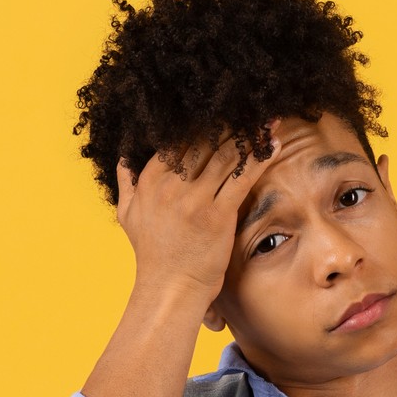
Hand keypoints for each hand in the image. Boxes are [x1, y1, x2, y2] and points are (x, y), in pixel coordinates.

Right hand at [113, 122, 276, 301]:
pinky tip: (273, 143)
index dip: (204, 124)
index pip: (180, 140)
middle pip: (205, 142)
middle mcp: (170, 185)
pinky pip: (242, 178)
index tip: (223, 112)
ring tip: (268, 120)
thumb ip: (127, 185)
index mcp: (150, 179)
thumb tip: (123, 160)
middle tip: (252, 108)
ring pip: (226, 155)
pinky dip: (260, 158)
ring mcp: (193, 199)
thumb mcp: (128, 217)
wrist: (169, 288)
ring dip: (250, 135)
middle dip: (231, 123)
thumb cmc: (153, 255)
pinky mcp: (216, 215)